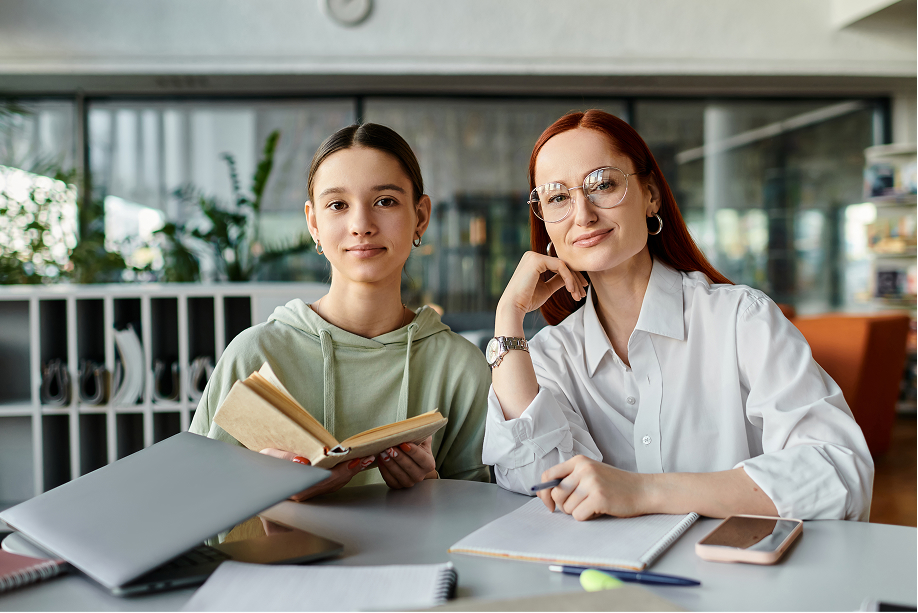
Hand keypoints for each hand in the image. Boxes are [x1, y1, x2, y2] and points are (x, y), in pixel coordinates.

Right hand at [259, 448, 374, 501]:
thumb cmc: (261, 467)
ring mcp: (308, 495)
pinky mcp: (312, 491)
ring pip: (334, 485)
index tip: (351, 460)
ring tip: (365, 459)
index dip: (339, 471)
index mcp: (293, 489)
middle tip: (364, 457)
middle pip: (331, 483)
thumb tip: (302, 462)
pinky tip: (354, 465)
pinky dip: (344, 474)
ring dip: (350, 472)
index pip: (321, 480)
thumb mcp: (268, 458)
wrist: (255, 479)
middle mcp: (303, 496)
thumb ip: (283, 458)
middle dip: (350, 470)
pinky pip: (332, 484)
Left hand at [377, 436, 436, 488]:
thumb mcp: (421, 438)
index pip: (422, 458)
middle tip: (390, 447)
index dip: (413, 451)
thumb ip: (420, 432)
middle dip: (399, 457)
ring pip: (399, 475)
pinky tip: (380, 460)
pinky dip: (384, 471)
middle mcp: (420, 475)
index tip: (404, 444)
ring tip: (383, 453)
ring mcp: (409, 482)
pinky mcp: (398, 485)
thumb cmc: (415, 446)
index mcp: (429, 464)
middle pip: (410, 467)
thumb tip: (415, 425)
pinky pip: (390, 480)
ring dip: (390, 464)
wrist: (410, 457)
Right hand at [497, 251, 587, 323]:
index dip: (572, 278)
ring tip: (578, 295)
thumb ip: (557, 281)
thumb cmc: (527, 301)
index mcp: (533, 261)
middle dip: (576, 280)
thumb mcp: (546, 289)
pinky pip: (560, 266)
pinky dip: (569, 278)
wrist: (514, 307)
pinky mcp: (537, 260)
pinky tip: (571, 290)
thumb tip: (570, 278)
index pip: (558, 266)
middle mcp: (532, 255)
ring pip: (563, 265)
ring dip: (574, 281)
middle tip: (583, 293)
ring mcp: (534, 256)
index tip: (580, 290)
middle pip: (562, 265)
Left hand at [536, 455, 647, 520]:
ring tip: (593, 505)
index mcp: (579, 461)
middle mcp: (583, 469)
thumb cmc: (615, 484)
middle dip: (563, 506)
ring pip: (567, 507)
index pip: (548, 475)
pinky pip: (578, 516)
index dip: (544, 492)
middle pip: (556, 494)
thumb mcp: (591, 473)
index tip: (549, 503)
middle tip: (579, 506)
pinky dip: (586, 517)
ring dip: (577, 512)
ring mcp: (591, 482)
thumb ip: (571, 478)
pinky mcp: (599, 497)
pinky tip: (599, 510)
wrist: (642, 490)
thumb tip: (546, 494)